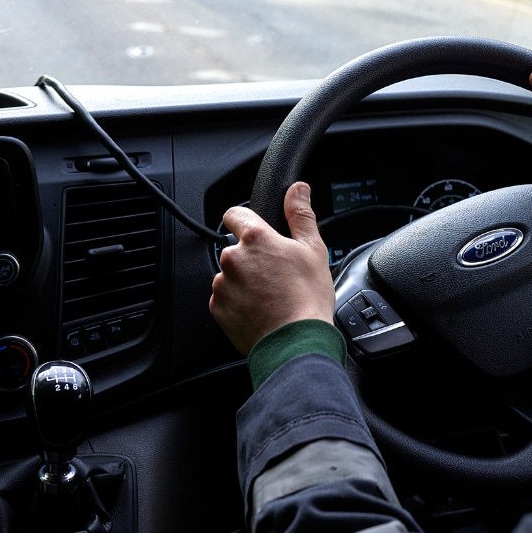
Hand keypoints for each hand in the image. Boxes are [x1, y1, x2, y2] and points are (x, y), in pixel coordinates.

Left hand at [209, 181, 334, 355]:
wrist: (295, 343)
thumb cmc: (307, 298)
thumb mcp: (313, 250)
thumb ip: (300, 214)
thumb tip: (297, 189)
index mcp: (255, 238)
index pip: (235, 214)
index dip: (246, 220)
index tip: (257, 232)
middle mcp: (232, 258)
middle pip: (237, 249)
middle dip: (253, 258)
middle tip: (276, 274)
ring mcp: (222, 285)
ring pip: (231, 275)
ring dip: (245, 281)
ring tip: (270, 296)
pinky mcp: (218, 309)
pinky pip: (226, 298)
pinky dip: (239, 302)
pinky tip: (260, 310)